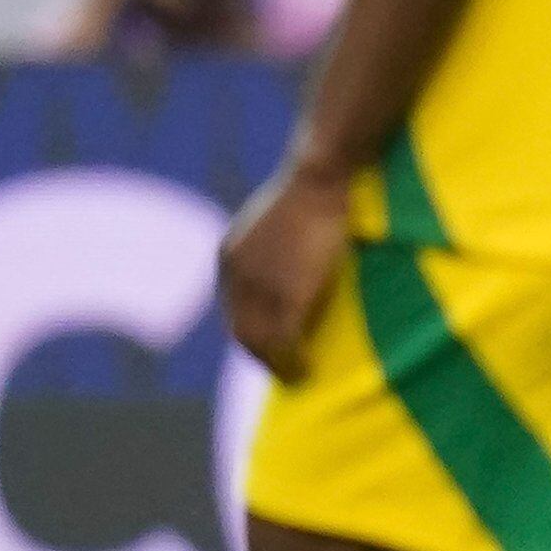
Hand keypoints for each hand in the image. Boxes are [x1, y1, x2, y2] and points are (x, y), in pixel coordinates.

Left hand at [219, 162, 350, 382]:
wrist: (319, 174)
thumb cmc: (312, 184)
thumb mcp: (285, 216)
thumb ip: (280, 243)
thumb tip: (295, 261)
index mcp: (231, 254)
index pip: (235, 306)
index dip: (253, 330)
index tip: (271, 345)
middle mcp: (235, 274)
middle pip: (240, 329)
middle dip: (261, 354)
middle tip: (283, 371)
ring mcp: (259, 286)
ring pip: (259, 340)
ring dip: (276, 364)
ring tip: (295, 377)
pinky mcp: (287, 294)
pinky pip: (283, 340)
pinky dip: (291, 361)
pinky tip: (304, 371)